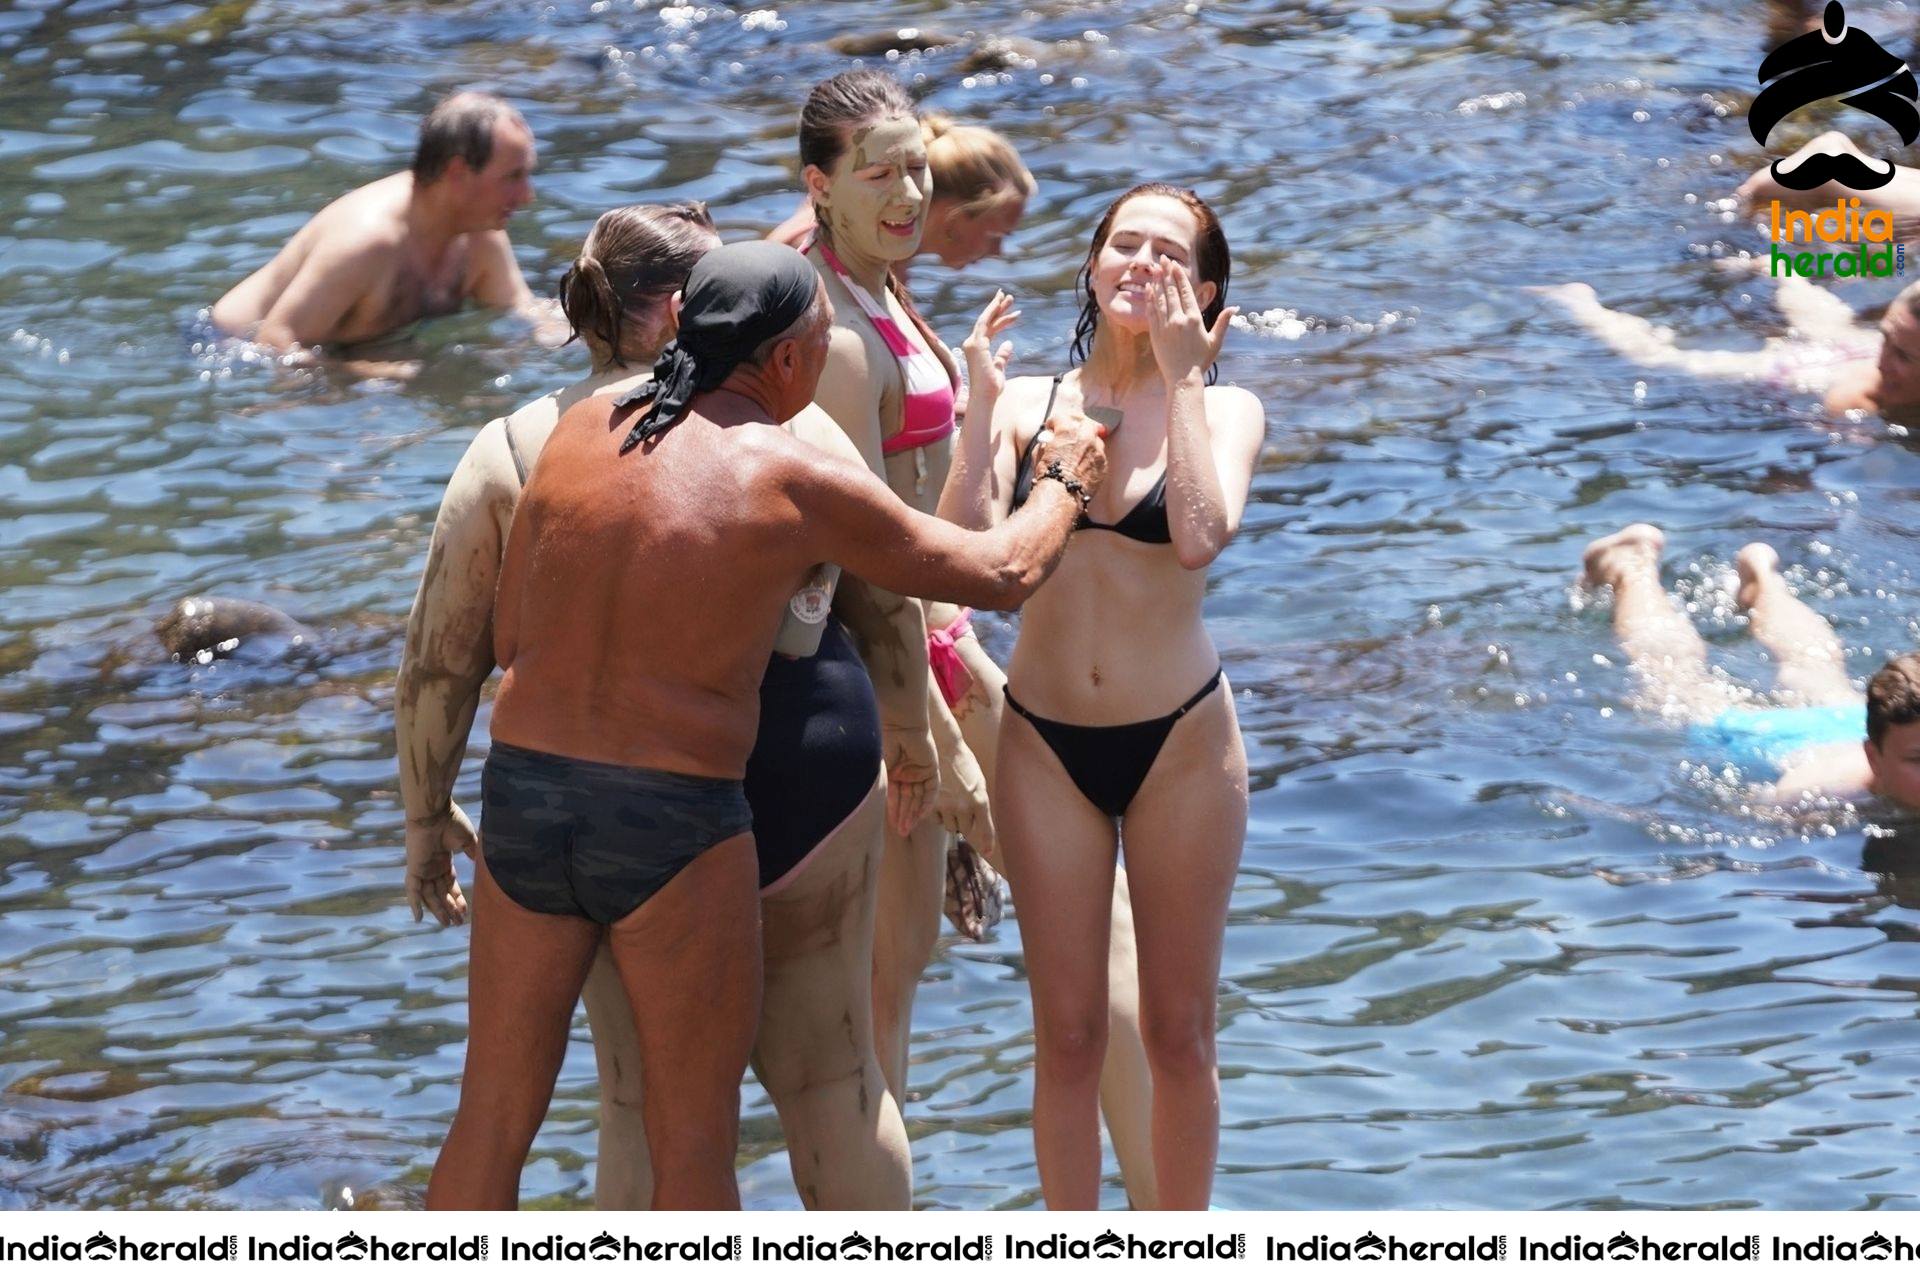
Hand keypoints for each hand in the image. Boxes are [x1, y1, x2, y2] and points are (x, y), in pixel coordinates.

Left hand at [405, 804, 474, 925]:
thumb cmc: (451, 821)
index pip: (450, 884)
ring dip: (438, 910)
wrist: (434, 812)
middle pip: (441, 893)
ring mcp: (423, 869)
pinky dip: (415, 903)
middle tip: (458, 923)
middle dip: (450, 908)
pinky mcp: (414, 868)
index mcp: (444, 860)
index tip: (466, 911)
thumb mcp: (467, 840)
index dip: (458, 898)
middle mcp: (432, 867)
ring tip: (447, 923)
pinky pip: (413, 890)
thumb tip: (482, 864)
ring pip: (430, 895)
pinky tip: (419, 918)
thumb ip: (472, 853)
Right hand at [882, 724, 938, 835]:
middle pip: (908, 800)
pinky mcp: (931, 769)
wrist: (900, 725)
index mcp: (895, 772)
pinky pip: (930, 790)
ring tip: (907, 828)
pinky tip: (921, 816)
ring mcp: (920, 772)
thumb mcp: (881, 769)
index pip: (896, 797)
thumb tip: (875, 804)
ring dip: (913, 813)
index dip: (895, 812)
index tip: (893, 826)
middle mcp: (908, 773)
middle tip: (901, 832)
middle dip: (905, 816)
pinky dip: (926, 803)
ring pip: (918, 798)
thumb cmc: (886, 742)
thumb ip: (882, 787)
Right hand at [931, 735, 994, 858]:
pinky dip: (935, 814)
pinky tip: (936, 799)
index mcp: (980, 799)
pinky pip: (934, 819)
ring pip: (948, 826)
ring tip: (947, 801)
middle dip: (963, 822)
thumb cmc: (962, 762)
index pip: (986, 828)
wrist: (942, 746)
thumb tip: (977, 820)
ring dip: (949, 819)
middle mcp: (964, 806)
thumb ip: (978, 801)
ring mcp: (946, 806)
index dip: (987, 842)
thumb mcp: (977, 781)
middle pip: (964, 829)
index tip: (988, 853)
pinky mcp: (930, 804)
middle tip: (959, 808)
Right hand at [962, 289, 1019, 404]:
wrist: (984, 397)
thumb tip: (1009, 343)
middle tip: (1008, 296)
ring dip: (997, 307)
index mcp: (977, 350)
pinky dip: (993, 313)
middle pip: (986, 321)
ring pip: (985, 319)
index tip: (1011, 311)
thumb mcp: (999, 369)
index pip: (989, 330)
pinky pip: (985, 323)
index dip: (1000, 319)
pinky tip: (1003, 305)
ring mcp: (972, 343)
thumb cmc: (991, 388)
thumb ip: (1002, 356)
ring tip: (1009, 297)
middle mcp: (971, 344)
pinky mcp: (976, 344)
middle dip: (997, 307)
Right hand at [1033, 410, 1108, 498]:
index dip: (1054, 423)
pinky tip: (1083, 466)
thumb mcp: (1039, 453)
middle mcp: (1086, 436)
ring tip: (1078, 453)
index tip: (1052, 428)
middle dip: (1076, 428)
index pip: (1061, 418)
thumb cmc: (1048, 474)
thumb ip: (1047, 442)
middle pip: (1084, 424)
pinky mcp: (1103, 464)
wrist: (1061, 494)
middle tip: (1069, 436)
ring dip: (1087, 443)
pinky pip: (1099, 456)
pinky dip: (1092, 458)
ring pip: (1095, 440)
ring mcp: (1097, 450)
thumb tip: (1049, 441)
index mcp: (1068, 430)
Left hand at [1146, 257, 1235, 385]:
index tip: (1175, 265)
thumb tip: (1235, 308)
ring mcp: (1165, 326)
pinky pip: (1152, 312)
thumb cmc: (1201, 361)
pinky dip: (1150, 299)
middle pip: (1171, 291)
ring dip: (1157, 282)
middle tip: (1162, 259)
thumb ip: (1223, 322)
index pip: (1186, 292)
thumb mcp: (1215, 341)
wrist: (1183, 378)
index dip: (1179, 277)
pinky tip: (1149, 289)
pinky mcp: (1155, 333)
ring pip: (1160, 299)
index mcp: (1194, 319)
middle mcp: (1178, 319)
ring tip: (1155, 269)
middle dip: (1166, 273)